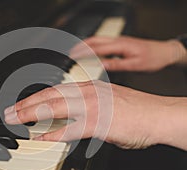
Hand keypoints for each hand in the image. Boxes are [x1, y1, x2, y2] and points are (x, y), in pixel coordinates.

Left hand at [4, 81, 172, 148]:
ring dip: (30, 113)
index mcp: (88, 87)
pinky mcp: (97, 123)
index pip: (54, 89)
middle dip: (25, 103)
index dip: (34, 96)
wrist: (157, 115)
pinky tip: (40, 137)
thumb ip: (85, 108)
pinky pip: (68, 129)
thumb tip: (69, 119)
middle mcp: (86, 93)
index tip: (21, 102)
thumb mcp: (106, 101)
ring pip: (53, 107)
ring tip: (14, 119)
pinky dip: (52, 133)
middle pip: (48, 95)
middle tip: (9, 111)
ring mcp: (91, 107)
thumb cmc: (135, 110)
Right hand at [70, 36, 185, 71]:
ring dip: (85, 44)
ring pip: (97, 39)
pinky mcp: (120, 43)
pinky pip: (102, 42)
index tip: (72, 58)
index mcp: (120, 46)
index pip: (96, 49)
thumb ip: (116, 64)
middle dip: (80, 46)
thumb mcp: (134, 65)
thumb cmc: (152, 59)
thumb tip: (100, 65)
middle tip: (69, 54)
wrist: (164, 52)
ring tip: (75, 52)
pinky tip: (90, 51)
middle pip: (94, 40)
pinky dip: (92, 45)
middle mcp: (118, 40)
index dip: (83, 53)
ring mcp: (119, 40)